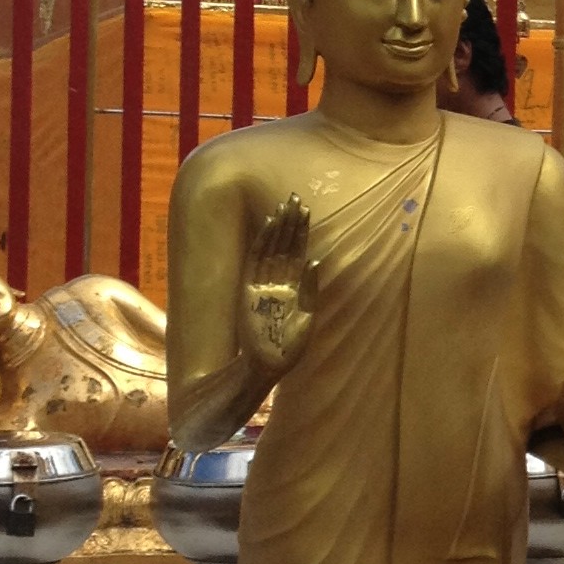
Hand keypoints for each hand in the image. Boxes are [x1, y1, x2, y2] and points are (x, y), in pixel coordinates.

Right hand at [238, 195, 317, 380]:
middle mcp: (276, 282)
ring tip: (284, 205)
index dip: (300, 232)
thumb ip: (310, 289)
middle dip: (290, 222)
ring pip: (270, 248)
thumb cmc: (289, 349)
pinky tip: (268, 225)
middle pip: (284, 245)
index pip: (296, 253)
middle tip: (295, 196)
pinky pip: (255, 260)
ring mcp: (261, 284)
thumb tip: (315, 260)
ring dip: (278, 227)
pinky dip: (262, 242)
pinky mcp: (248, 290)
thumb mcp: (307, 318)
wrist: (267, 367)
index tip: (305, 210)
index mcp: (291, 288)